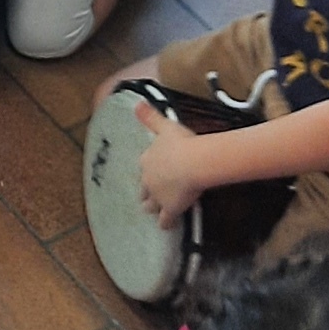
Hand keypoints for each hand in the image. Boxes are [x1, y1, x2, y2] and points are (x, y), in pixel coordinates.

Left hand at [135, 111, 209, 228]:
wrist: (192, 163)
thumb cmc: (181, 142)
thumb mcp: (164, 126)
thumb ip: (149, 116)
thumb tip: (137, 102)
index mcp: (147, 160)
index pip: (144, 167)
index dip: (149, 170)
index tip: (153, 172)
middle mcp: (148, 180)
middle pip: (144, 189)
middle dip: (146, 192)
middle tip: (149, 195)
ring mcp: (157, 196)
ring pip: (149, 206)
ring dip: (151, 207)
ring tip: (153, 211)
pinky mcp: (169, 209)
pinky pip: (165, 220)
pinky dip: (165, 224)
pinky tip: (166, 227)